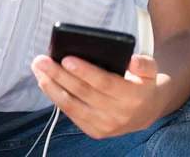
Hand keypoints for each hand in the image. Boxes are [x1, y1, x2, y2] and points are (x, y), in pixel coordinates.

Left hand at [31, 53, 160, 138]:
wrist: (146, 112)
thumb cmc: (142, 83)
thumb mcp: (151, 70)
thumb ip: (143, 63)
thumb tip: (131, 61)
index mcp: (132, 96)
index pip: (104, 83)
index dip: (85, 71)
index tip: (66, 58)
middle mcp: (117, 114)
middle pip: (83, 92)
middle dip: (59, 75)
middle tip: (41, 61)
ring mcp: (104, 125)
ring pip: (72, 105)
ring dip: (51, 86)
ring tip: (38, 70)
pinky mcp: (94, 131)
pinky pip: (71, 113)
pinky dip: (55, 97)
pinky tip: (44, 82)